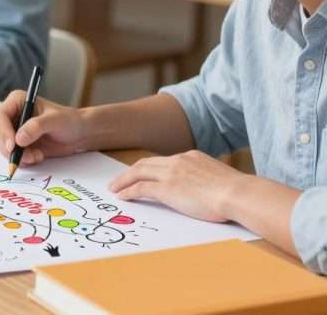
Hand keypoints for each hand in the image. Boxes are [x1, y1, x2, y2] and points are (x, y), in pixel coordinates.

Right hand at [0, 90, 87, 165]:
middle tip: (29, 156)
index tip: (14, 145)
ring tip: (37, 156)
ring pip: (2, 146)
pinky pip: (11, 155)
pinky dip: (23, 160)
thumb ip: (37, 127)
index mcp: (17, 102)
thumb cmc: (69, 121)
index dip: (4, 131)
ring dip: (18, 156)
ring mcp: (13, 131)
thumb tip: (19, 139)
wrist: (78, 134)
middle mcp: (12, 115)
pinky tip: (38, 156)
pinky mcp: (18, 144)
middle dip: (10, 148)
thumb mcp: (55, 120)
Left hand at [108, 150, 246, 221]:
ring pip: (138, 172)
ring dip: (123, 180)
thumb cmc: (237, 193)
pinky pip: (140, 188)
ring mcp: (171, 173)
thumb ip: (206, 179)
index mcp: (191, 157)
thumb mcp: (219, 178)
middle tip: (118, 180)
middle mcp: (178, 161)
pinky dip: (128, 191)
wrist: (239, 194)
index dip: (149, 167)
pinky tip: (123, 197)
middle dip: (130, 172)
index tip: (141, 173)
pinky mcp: (167, 188)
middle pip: (146, 163)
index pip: (163, 161)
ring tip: (114, 188)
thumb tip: (206, 189)